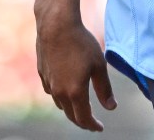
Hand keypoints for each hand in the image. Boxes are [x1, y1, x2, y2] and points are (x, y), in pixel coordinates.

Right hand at [36, 17, 116, 131]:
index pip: (84, 118)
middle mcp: (59, 92)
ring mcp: (49, 84)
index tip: (100, 128)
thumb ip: (105, 89)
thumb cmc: (81, 43)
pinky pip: (52, 92)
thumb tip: (111, 107)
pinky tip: (66, 89)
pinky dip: (61, 96)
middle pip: (71, 115)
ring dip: (71, 109)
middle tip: (92, 122)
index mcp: (75, 92)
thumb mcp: (98, 65)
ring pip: (61, 104)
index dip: (93, 125)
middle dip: (82, 121)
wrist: (56, 26)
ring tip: (81, 107)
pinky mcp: (42, 74)